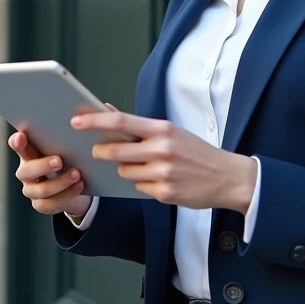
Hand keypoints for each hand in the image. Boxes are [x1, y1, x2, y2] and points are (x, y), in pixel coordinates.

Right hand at [9, 131, 93, 217]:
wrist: (77, 185)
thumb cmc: (69, 160)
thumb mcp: (65, 147)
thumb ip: (62, 138)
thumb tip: (76, 122)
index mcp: (29, 153)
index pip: (17, 145)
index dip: (17, 142)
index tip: (22, 135)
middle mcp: (26, 172)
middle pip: (26, 171)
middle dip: (42, 166)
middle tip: (59, 160)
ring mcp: (32, 190)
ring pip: (40, 190)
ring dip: (60, 182)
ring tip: (76, 174)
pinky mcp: (40, 205)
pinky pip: (50, 204)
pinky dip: (66, 195)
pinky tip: (79, 186)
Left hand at [72, 110, 257, 211]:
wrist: (228, 177)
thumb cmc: (196, 152)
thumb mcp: (171, 132)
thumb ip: (140, 126)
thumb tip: (108, 110)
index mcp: (162, 129)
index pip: (120, 121)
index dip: (94, 121)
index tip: (76, 121)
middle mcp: (161, 149)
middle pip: (114, 151)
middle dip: (102, 152)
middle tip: (99, 152)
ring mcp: (163, 173)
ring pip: (124, 172)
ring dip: (128, 170)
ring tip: (147, 167)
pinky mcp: (164, 193)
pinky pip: (138, 188)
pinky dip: (143, 185)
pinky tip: (160, 181)